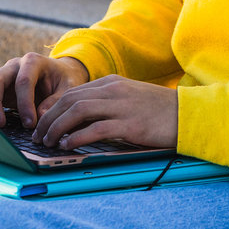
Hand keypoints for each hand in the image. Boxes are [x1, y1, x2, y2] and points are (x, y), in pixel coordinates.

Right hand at [0, 53, 89, 128]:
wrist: (59, 74)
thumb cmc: (64, 81)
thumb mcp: (69, 88)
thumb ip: (57, 100)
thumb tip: (40, 116)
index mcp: (33, 62)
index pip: (23, 81)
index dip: (24, 103)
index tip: (29, 123)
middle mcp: (13, 65)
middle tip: (0, 125)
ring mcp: (2, 73)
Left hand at [32, 75, 177, 150]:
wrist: (190, 114)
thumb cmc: (160, 111)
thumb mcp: (130, 99)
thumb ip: (108, 104)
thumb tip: (81, 121)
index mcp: (111, 83)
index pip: (72, 92)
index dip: (52, 109)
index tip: (42, 124)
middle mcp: (113, 90)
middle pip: (69, 100)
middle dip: (49, 119)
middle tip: (38, 136)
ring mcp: (121, 106)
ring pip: (77, 111)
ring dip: (57, 127)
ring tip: (48, 142)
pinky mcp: (130, 124)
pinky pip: (96, 128)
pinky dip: (77, 137)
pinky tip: (69, 145)